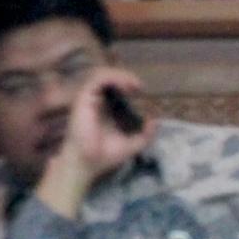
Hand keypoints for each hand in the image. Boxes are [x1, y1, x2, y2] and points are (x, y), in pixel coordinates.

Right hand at [33, 68, 155, 218]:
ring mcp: (88, 100)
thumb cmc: (105, 155)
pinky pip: (96, 79)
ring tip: (134, 84)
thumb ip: (146, 134)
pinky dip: (113, 77)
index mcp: (105, 110)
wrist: (88, 163)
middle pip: (108, 78)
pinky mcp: (83, 99)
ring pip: (101, 75)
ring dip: (120, 75)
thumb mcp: (134, 144)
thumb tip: (154, 120)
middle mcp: (96, 102)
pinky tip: (126, 85)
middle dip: (125, 77)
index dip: (127, 84)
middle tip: (139, 87)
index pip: (114, 88)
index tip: (141, 91)